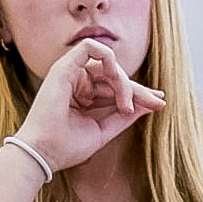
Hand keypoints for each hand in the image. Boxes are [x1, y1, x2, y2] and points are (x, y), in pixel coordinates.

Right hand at [11, 38, 164, 169]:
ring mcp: (70, 74)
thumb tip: (148, 106)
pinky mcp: (64, 67)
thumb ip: (123, 116)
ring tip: (126, 104)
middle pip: (116, 78)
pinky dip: (108, 57)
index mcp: (83, 98)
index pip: (116, 89)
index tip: (159, 103)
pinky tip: (117, 77)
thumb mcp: (103, 130)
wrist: (43, 153)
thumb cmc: (66, 147)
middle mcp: (77, 84)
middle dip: (138, 89)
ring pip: (109, 67)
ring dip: (124, 83)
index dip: (139, 93)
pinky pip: (89, 48)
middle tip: (155, 102)